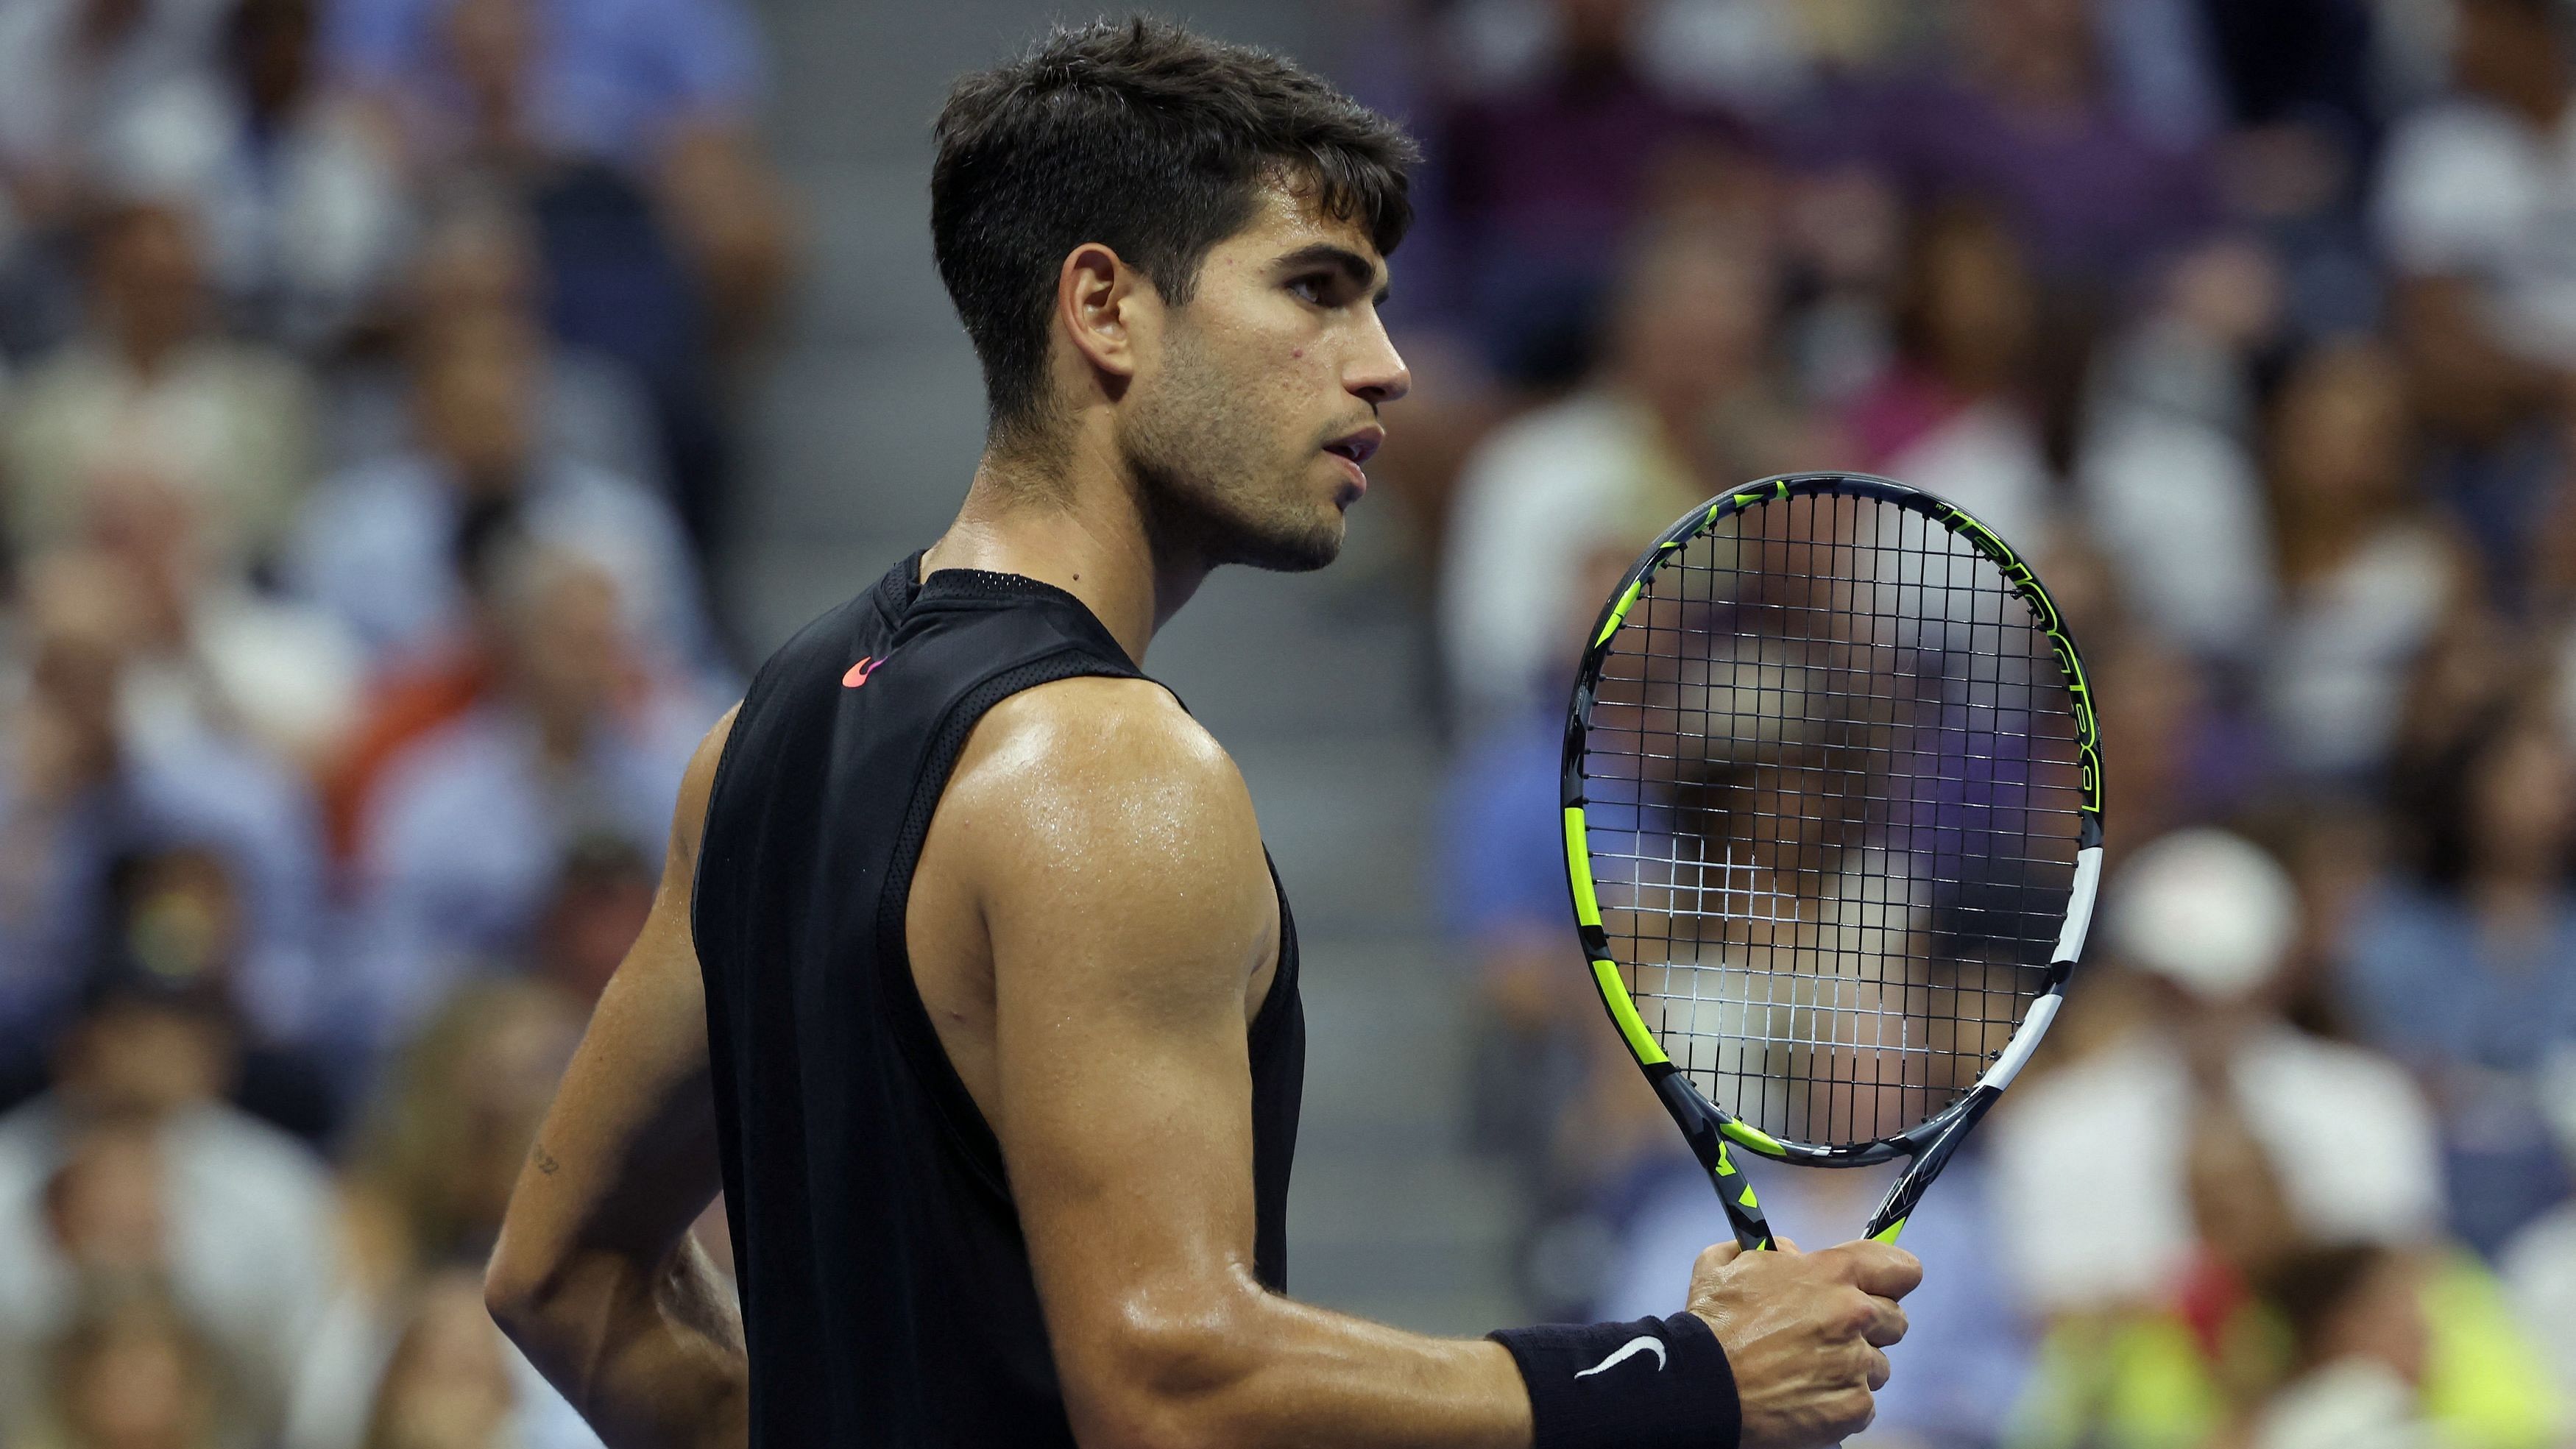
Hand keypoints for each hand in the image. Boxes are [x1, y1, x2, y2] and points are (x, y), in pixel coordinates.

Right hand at [1686, 1237, 1919, 1448]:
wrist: (1701, 1386)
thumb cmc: (1712, 1323)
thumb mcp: (1729, 1262)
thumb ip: (1771, 1249)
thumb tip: (1793, 1253)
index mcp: (1832, 1273)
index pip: (1903, 1269)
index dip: (1893, 1278)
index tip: (1881, 1288)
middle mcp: (1853, 1315)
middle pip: (1896, 1321)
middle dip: (1870, 1327)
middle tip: (1832, 1335)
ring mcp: (1856, 1364)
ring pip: (1879, 1366)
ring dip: (1853, 1367)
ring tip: (1810, 1371)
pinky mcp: (1852, 1407)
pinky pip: (1864, 1404)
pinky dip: (1840, 1403)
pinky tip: (1807, 1397)